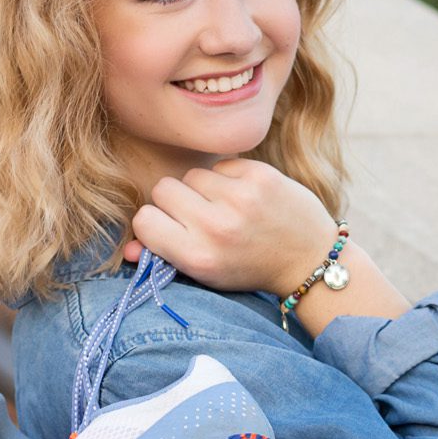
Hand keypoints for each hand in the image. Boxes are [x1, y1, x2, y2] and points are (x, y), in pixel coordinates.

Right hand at [122, 158, 335, 294]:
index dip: (155, 222)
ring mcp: (240, 199)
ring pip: (192, 175)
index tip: (173, 229)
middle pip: (163, 189)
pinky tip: (246, 197)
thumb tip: (128, 249)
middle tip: (201, 217)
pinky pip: (221, 164)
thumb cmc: (249, 267)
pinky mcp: (260, 176)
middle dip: (177, 201)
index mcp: (198, 257)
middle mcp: (217, 227)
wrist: (309, 259)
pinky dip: (229, 178)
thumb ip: (164, 257)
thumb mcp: (206, 274)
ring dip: (203, 188)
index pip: (144, 220)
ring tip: (227, 208)